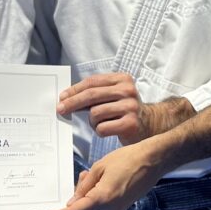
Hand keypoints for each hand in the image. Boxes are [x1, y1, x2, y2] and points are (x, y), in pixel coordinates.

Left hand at [44, 139, 164, 209]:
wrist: (153, 160)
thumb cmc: (127, 159)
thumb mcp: (100, 167)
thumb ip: (85, 185)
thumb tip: (73, 201)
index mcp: (102, 198)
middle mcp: (110, 209)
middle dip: (72, 209)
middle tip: (75, 186)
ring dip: (84, 204)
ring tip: (88, 178)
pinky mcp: (123, 207)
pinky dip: (95, 201)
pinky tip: (98, 182)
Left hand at [56, 74, 194, 144]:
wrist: (150, 125)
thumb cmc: (124, 109)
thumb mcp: (113, 95)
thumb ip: (95, 93)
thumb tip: (66, 98)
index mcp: (122, 79)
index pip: (92, 82)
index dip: (74, 90)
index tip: (62, 97)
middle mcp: (128, 91)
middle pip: (91, 95)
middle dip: (72, 103)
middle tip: (60, 109)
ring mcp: (130, 107)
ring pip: (95, 113)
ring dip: (92, 122)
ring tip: (99, 123)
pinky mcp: (130, 124)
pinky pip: (102, 128)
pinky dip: (99, 131)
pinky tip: (106, 130)